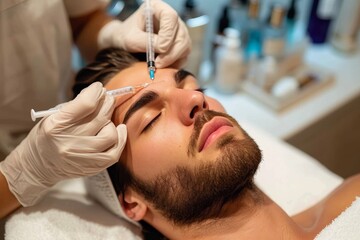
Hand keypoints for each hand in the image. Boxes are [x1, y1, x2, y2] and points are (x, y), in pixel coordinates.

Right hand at [0, 82, 125, 205]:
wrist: (38, 166)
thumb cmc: (46, 137)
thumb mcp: (52, 117)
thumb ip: (74, 106)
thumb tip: (97, 93)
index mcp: (56, 126)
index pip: (86, 104)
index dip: (96, 92)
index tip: (99, 88)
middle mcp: (70, 143)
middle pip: (100, 117)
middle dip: (107, 103)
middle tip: (107, 98)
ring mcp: (82, 157)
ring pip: (110, 134)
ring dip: (110, 122)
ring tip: (105, 118)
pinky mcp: (92, 167)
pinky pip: (114, 152)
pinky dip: (120, 139)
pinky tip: (119, 129)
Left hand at [98, 0, 190, 67]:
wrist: (124, 43)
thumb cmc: (125, 36)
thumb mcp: (130, 39)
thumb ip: (146, 42)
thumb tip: (163, 49)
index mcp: (157, 8)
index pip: (170, 17)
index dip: (168, 34)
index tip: (160, 48)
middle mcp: (170, 18)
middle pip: (181, 34)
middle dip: (172, 52)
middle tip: (158, 63)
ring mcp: (176, 31)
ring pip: (185, 45)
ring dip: (174, 58)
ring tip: (158, 65)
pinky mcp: (178, 44)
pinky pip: (184, 55)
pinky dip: (175, 63)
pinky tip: (163, 66)